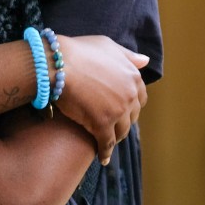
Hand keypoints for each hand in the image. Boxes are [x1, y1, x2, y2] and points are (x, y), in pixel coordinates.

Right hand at [53, 35, 147, 163]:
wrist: (59, 64)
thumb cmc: (80, 51)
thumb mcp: (108, 46)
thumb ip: (128, 56)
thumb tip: (145, 62)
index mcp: (133, 76)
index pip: (140, 97)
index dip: (132, 104)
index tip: (125, 110)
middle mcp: (129, 94)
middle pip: (132, 115)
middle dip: (124, 121)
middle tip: (114, 126)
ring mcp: (117, 111)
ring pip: (121, 131)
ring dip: (116, 137)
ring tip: (108, 141)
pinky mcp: (102, 125)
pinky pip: (107, 143)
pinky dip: (105, 152)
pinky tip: (102, 158)